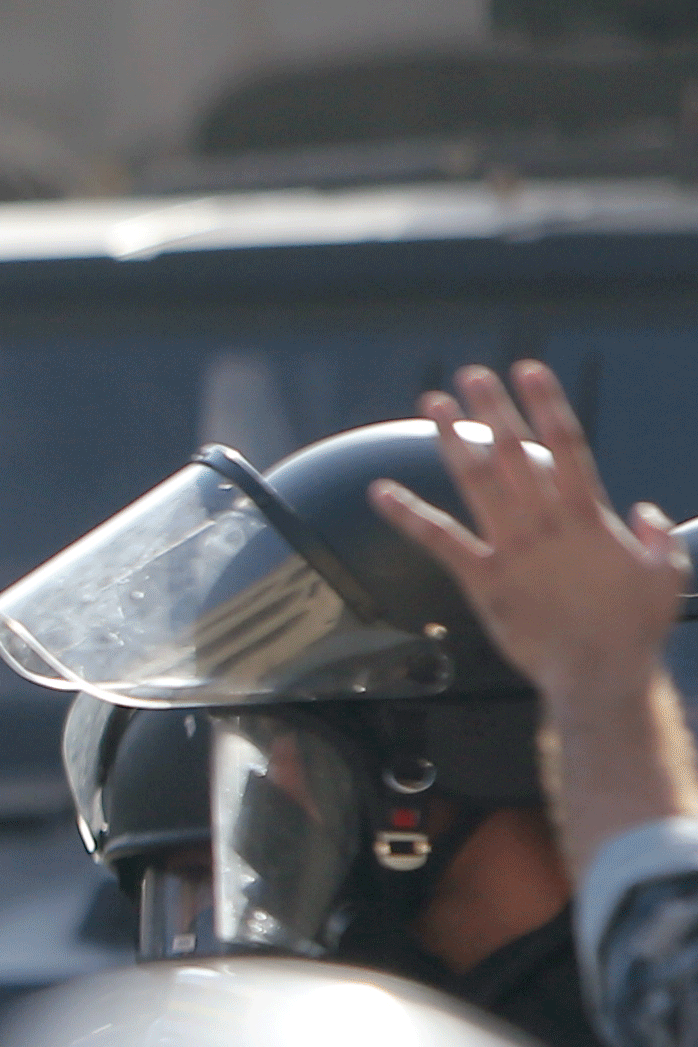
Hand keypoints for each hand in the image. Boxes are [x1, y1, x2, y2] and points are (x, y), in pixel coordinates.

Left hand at [372, 363, 689, 707]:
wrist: (599, 674)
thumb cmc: (633, 628)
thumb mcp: (666, 573)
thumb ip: (657, 537)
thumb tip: (644, 511)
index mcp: (589, 516)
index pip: (566, 445)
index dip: (546, 405)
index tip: (529, 372)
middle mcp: (546, 524)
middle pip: (514, 453)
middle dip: (493, 410)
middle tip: (472, 374)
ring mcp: (512, 550)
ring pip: (476, 482)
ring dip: (453, 440)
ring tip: (432, 405)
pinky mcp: (483, 580)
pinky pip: (439, 540)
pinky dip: (408, 515)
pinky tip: (380, 492)